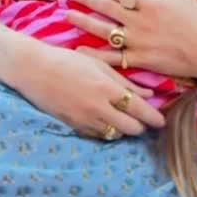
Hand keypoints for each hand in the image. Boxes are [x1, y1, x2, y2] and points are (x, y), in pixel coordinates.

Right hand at [14, 44, 165, 138]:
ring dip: (123, 129)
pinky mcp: (74, 127)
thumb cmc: (67, 60)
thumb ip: (123, 81)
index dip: (153, 118)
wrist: (34, 70)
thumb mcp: (97, 65)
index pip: (139, 110)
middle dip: (141, 126)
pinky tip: (105, 120)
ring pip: (115, 135)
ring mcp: (85, 120)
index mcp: (106, 88)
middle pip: (131, 128)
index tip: (162, 121)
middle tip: (145, 121)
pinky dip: (106, 130)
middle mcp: (98, 108)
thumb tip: (148, 94)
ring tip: (124, 118)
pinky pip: (98, 135)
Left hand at [66, 0, 196, 80]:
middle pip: (106, 7)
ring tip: (68, 16)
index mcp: (149, 2)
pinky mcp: (140, 61)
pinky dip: (96, 55)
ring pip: (104, 30)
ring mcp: (138, 42)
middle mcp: (139, 21)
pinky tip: (81, 51)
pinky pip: (113, 58)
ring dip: (84, 23)